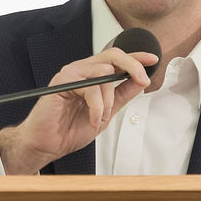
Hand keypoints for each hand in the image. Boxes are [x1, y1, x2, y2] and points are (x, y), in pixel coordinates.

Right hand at [0, 47, 159, 175]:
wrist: (47, 144)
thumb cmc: (69, 130)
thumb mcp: (106, 113)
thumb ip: (121, 96)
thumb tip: (141, 82)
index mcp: (91, 76)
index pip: (117, 59)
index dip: (136, 57)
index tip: (153, 59)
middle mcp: (81, 70)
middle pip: (113, 56)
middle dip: (133, 66)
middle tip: (143, 81)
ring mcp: (71, 74)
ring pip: (104, 73)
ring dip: (109, 99)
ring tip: (101, 117)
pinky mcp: (61, 82)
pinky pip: (90, 88)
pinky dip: (96, 107)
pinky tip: (92, 119)